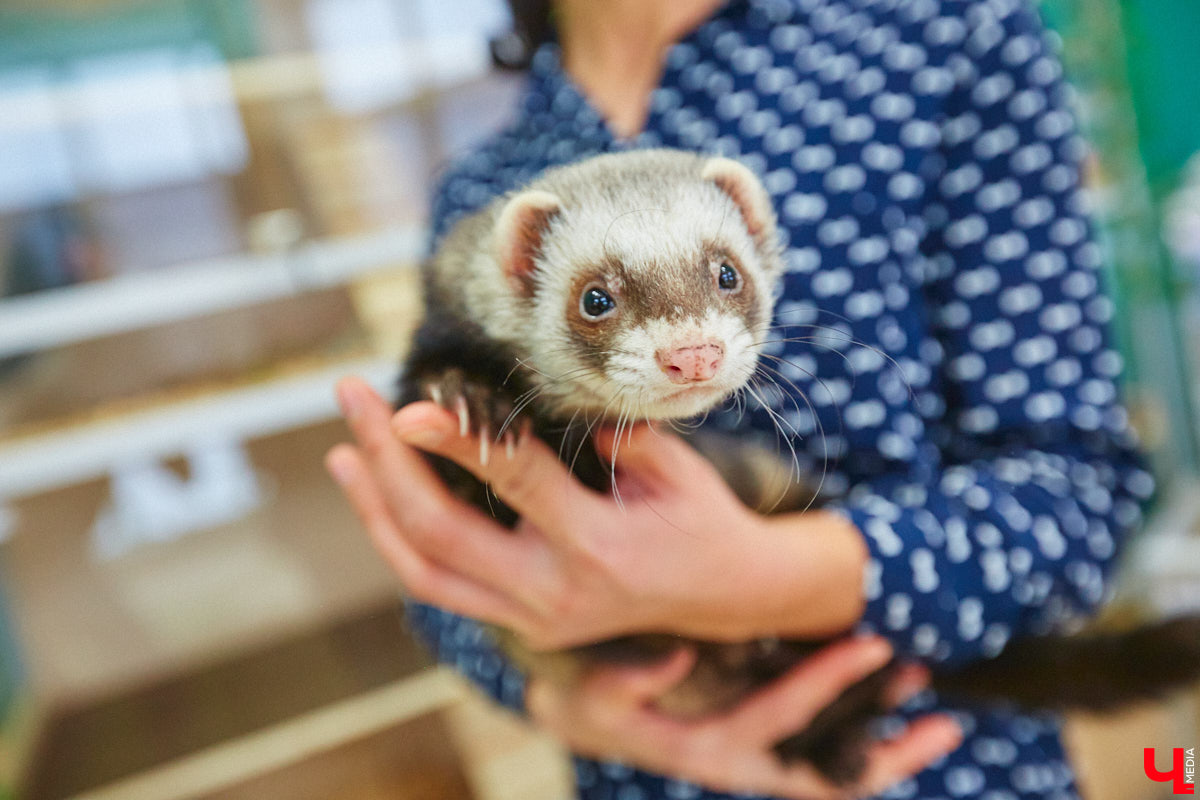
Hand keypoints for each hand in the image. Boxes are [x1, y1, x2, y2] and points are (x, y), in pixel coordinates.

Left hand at [325, 377, 865, 649]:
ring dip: (374, 511)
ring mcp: (533, 618)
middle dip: (385, 465)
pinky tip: (381, 499)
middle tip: (353, 401)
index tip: (405, 406)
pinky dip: (403, 542)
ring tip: (343, 456)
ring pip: (425, 573)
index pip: (513, 482)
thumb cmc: (702, 517)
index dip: (455, 440)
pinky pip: (443, 587)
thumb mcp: (675, 466)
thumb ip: (610, 436)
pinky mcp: (522, 626)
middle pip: (441, 533)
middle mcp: (554, 591)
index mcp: (598, 546)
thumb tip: (536, 404)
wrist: (725, 595)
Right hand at [528, 636, 961, 798]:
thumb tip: (682, 656)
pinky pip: (817, 768)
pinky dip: (860, 755)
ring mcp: (753, 767)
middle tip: (925, 679)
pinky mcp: (756, 756)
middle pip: (826, 771)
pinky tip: (892, 729)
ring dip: (886, 754)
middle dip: (883, 734)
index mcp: (705, 750)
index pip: (779, 717)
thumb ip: (627, 682)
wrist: (582, 716)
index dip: (828, 682)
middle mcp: (740, 768)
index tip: (872, 644)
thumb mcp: (590, 696)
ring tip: (940, 724)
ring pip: (832, 779)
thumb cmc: (586, 702)